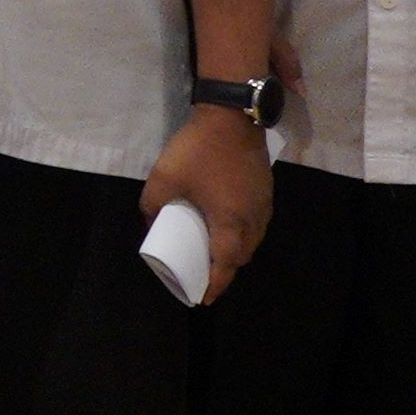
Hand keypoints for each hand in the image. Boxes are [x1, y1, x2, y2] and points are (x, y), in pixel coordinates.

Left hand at [141, 104, 274, 300]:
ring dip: (235, 252)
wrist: (231, 117)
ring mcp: (263, 205)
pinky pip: (257, 224)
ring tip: (214, 255)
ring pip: (252, 240)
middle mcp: (253, 219)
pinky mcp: (266, 191)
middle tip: (203, 276)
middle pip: (242, 256)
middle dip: (224, 270)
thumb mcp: (163, 180)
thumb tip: (149, 224)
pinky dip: (243, 234)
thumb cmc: (197, 151)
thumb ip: (151, 206)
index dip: (214, 284)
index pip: (225, 265)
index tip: (203, 298)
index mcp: (230, 223)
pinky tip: (228, 229)